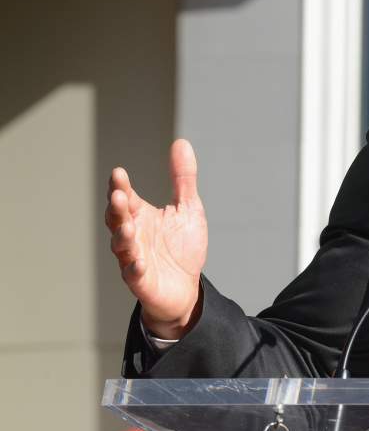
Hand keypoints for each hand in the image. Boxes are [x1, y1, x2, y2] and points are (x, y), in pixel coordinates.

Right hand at [105, 139, 207, 338]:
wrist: (186, 288)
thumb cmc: (181, 247)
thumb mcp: (188, 208)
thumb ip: (183, 178)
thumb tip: (181, 142)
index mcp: (141, 216)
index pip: (126, 198)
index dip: (120, 187)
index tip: (118, 173)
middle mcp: (133, 235)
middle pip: (118, 219)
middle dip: (117, 208)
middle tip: (119, 194)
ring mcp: (134, 258)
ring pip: (122, 246)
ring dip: (124, 236)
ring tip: (128, 225)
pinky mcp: (141, 281)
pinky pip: (134, 274)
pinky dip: (135, 268)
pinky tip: (139, 262)